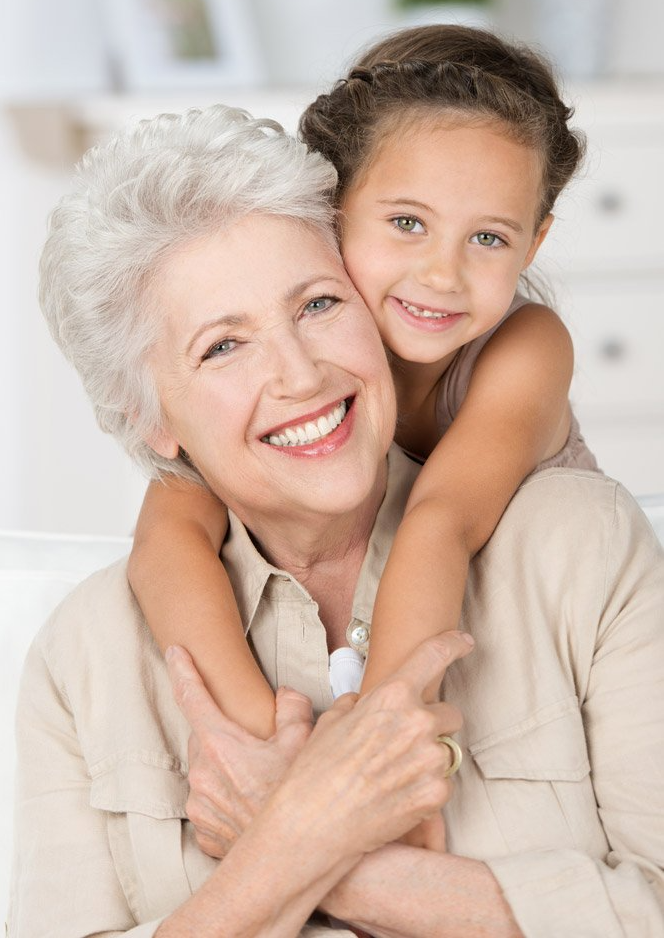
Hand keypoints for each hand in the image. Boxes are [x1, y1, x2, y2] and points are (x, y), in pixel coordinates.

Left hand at [166, 645, 312, 856]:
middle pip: (204, 738)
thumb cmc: (299, 800)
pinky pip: (209, 806)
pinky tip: (253, 806)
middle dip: (224, 734)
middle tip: (256, 745)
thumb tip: (284, 696)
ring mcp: (199, 806)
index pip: (192, 696)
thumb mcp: (303, 742)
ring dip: (227, 769)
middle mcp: (201, 774)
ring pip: (206, 772)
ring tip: (261, 781)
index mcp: (220, 744)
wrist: (294, 859)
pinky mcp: (204, 834)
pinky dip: (226, 800)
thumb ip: (292, 708)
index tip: (174, 652)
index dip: (182, 670)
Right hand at [265, 631, 471, 862]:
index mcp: (392, 695)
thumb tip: (363, 701)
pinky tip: (397, 797)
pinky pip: (444, 784)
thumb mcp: (330, 722)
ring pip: (447, 751)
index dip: (453, 645)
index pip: (434, 656)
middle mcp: (418, 722)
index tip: (464, 643)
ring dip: (429, 760)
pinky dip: (427, 790)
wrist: (312, 825)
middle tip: (403, 746)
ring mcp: (431, 759)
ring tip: (393, 777)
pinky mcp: (437, 793)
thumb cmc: (315, 772)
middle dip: (433, 726)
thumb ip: (357, 704)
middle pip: (450, 713)